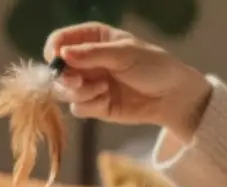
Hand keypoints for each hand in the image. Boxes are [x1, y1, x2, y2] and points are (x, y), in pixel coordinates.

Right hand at [43, 22, 211, 138]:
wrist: (172, 96)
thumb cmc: (152, 66)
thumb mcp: (124, 54)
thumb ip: (93, 54)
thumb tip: (62, 53)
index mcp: (92, 38)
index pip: (60, 40)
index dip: (54, 50)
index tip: (57, 59)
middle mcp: (86, 61)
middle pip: (57, 69)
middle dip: (64, 76)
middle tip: (78, 80)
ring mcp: (89, 84)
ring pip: (64, 90)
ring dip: (79, 92)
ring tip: (103, 90)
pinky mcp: (95, 105)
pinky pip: (78, 108)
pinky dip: (89, 105)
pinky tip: (106, 100)